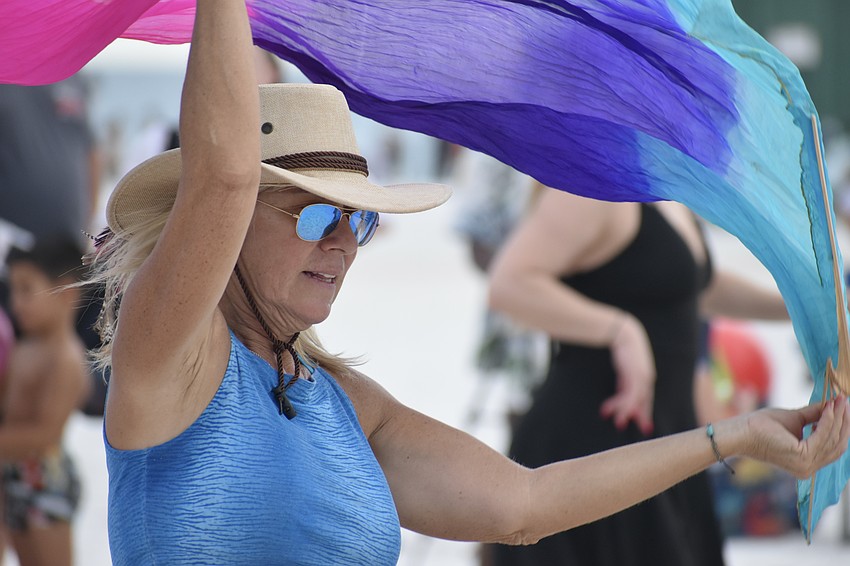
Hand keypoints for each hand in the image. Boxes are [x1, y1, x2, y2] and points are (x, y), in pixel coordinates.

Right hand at [601, 314, 655, 434]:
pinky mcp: (634, 375)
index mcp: (645, 375)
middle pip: (645, 401)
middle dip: (642, 416)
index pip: (646, 397)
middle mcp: (646, 378)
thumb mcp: (624, 368)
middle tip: (643, 430)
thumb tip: (620, 392)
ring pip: (636, 400)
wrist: (622, 333)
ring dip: (625, 412)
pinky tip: (608, 408)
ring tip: (617, 423)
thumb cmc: (622, 347)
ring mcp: (641, 377)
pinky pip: (629, 394)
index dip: (645, 411)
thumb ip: (624, 381)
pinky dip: (620, 403)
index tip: (644, 424)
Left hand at [742, 396, 849, 477]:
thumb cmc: (762, 426)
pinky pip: (822, 436)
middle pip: (837, 445)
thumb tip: (832, 405)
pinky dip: (828, 421)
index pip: (833, 447)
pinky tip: (829, 408)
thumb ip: (814, 416)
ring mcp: (806, 465)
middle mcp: (808, 469)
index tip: (843, 406)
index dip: (841, 427)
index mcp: (806, 463)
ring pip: (832, 440)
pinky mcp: (802, 457)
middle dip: (843, 422)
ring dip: (837, 418)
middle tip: (844, 401)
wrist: (742, 432)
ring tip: (838, 401)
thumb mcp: (794, 419)